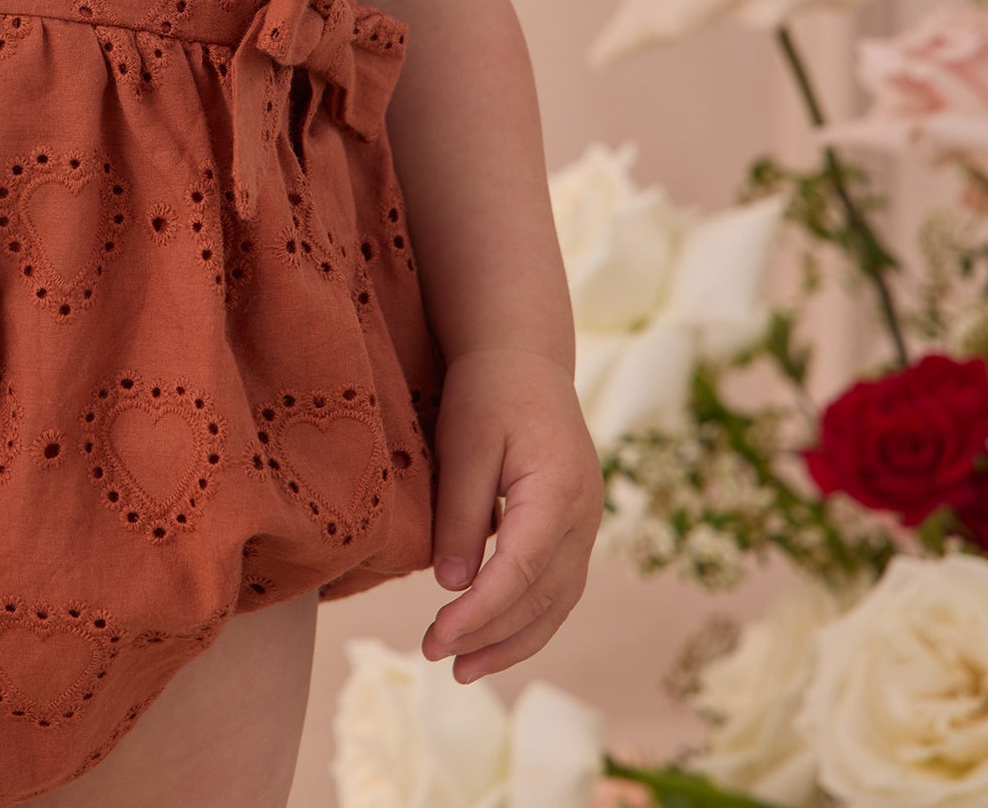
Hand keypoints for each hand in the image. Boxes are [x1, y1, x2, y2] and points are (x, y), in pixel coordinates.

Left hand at [419, 345, 601, 680]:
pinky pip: (558, 586)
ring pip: (558, 601)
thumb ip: (459, 513)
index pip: (521, 569)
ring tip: (463, 667)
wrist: (524, 357)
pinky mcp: (576, 528)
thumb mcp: (463, 441)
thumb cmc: (488, 391)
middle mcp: (585, 514)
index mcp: (559, 488)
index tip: (437, 638)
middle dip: (492, 636)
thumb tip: (452, 586)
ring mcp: (588, 523)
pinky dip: (527, 617)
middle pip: (545, 596)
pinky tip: (493, 635)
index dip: (480, 612)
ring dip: (513, 639)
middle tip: (438, 658)